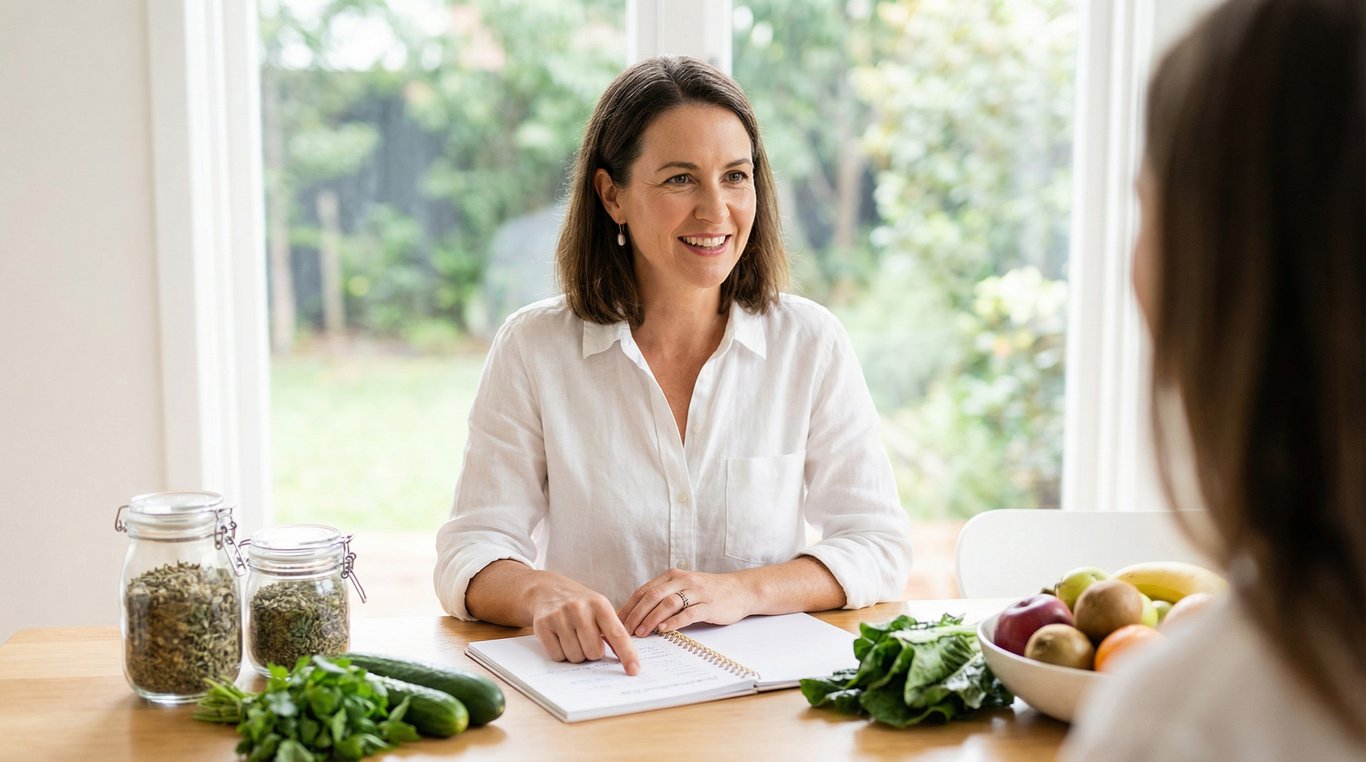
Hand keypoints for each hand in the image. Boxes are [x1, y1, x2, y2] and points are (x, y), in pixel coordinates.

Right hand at [526, 572, 639, 674]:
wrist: (548, 589)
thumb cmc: (580, 604)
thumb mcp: (600, 609)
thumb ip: (613, 632)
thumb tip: (627, 660)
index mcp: (600, 605)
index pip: (617, 634)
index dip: (627, 654)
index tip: (634, 670)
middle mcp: (580, 609)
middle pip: (594, 652)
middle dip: (593, 653)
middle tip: (587, 641)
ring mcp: (559, 616)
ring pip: (575, 656)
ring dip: (576, 654)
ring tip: (573, 638)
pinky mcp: (542, 625)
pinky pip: (557, 656)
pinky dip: (561, 654)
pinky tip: (560, 639)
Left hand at [617, 568, 755, 636]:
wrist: (741, 590)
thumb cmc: (708, 592)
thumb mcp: (684, 588)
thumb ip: (664, 597)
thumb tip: (637, 615)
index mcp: (673, 575)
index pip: (644, 590)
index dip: (629, 606)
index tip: (617, 621)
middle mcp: (683, 580)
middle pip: (653, 596)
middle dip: (636, 614)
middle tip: (624, 630)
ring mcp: (697, 591)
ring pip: (668, 603)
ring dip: (652, 619)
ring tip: (641, 633)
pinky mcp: (710, 604)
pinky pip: (689, 613)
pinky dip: (674, 622)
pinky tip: (664, 630)